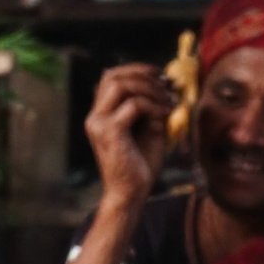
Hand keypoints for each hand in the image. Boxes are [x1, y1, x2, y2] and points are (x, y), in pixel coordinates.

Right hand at [84, 64, 175, 203]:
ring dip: (150, 88)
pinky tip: (164, 116)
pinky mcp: (109, 132)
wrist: (131, 194)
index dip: (136, 69)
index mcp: (101, 115)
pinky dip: (153, 106)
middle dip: (144, 75)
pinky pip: (134, 105)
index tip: (161, 75)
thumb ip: (150, 106)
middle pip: (113, 76)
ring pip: (121, 85)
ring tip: (168, 102)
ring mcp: (99, 123)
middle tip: (167, 87)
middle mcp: (95, 116)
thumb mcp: (149, 128)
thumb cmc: (140, 165)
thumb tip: (165, 83)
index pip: (110, 77)